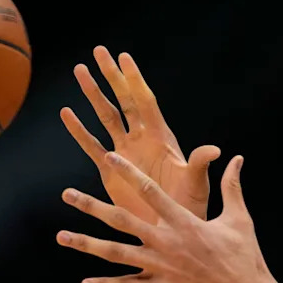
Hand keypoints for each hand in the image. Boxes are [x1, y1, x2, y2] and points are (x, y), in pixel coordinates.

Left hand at [56, 152, 282, 282]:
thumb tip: (237, 158)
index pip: (150, 191)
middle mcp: (167, 242)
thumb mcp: (240, 218)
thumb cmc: (245, 258)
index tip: (109, 157)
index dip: (128, 173)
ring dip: (87, 244)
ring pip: (116, 253)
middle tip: (67, 194)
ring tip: (62, 236)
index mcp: (184, 222)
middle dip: (92, 206)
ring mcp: (162, 267)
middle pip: (121, 220)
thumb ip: (232, 186)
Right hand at [61, 46, 220, 221]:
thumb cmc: (189, 206)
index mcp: (161, 138)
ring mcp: (125, 153)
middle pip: (124, 100)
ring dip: (93, 95)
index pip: (145, 102)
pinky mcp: (110, 170)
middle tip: (99, 51)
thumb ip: (198, 164)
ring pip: (106, 117)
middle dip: (112, 76)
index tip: (124, 57)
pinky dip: (79, 130)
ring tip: (80, 71)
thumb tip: (215, 149)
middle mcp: (142, 140)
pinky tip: (67, 113)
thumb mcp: (195, 184)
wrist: (171, 231)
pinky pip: (92, 145)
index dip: (135, 80)